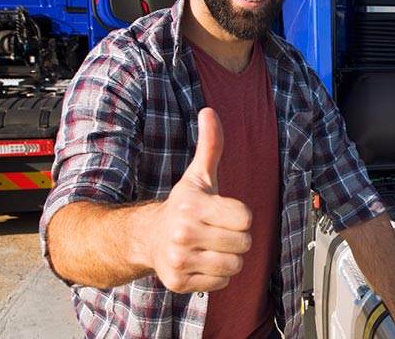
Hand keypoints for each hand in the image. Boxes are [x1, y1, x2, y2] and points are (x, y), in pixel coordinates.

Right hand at [145, 108, 251, 292]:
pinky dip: (217, 275)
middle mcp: (184, 233)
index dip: (239, 215)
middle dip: (236, 237)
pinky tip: (202, 261)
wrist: (149, 237)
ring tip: (211, 246)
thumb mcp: (199, 175)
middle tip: (218, 231)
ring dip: (229, 257)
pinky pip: (221, 282)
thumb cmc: (183, 206)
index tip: (223, 211)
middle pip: (244, 242)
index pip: (245, 218)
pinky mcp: (179, 283)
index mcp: (193, 206)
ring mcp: (179, 260)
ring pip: (235, 265)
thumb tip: (209, 112)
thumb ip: (210, 146)